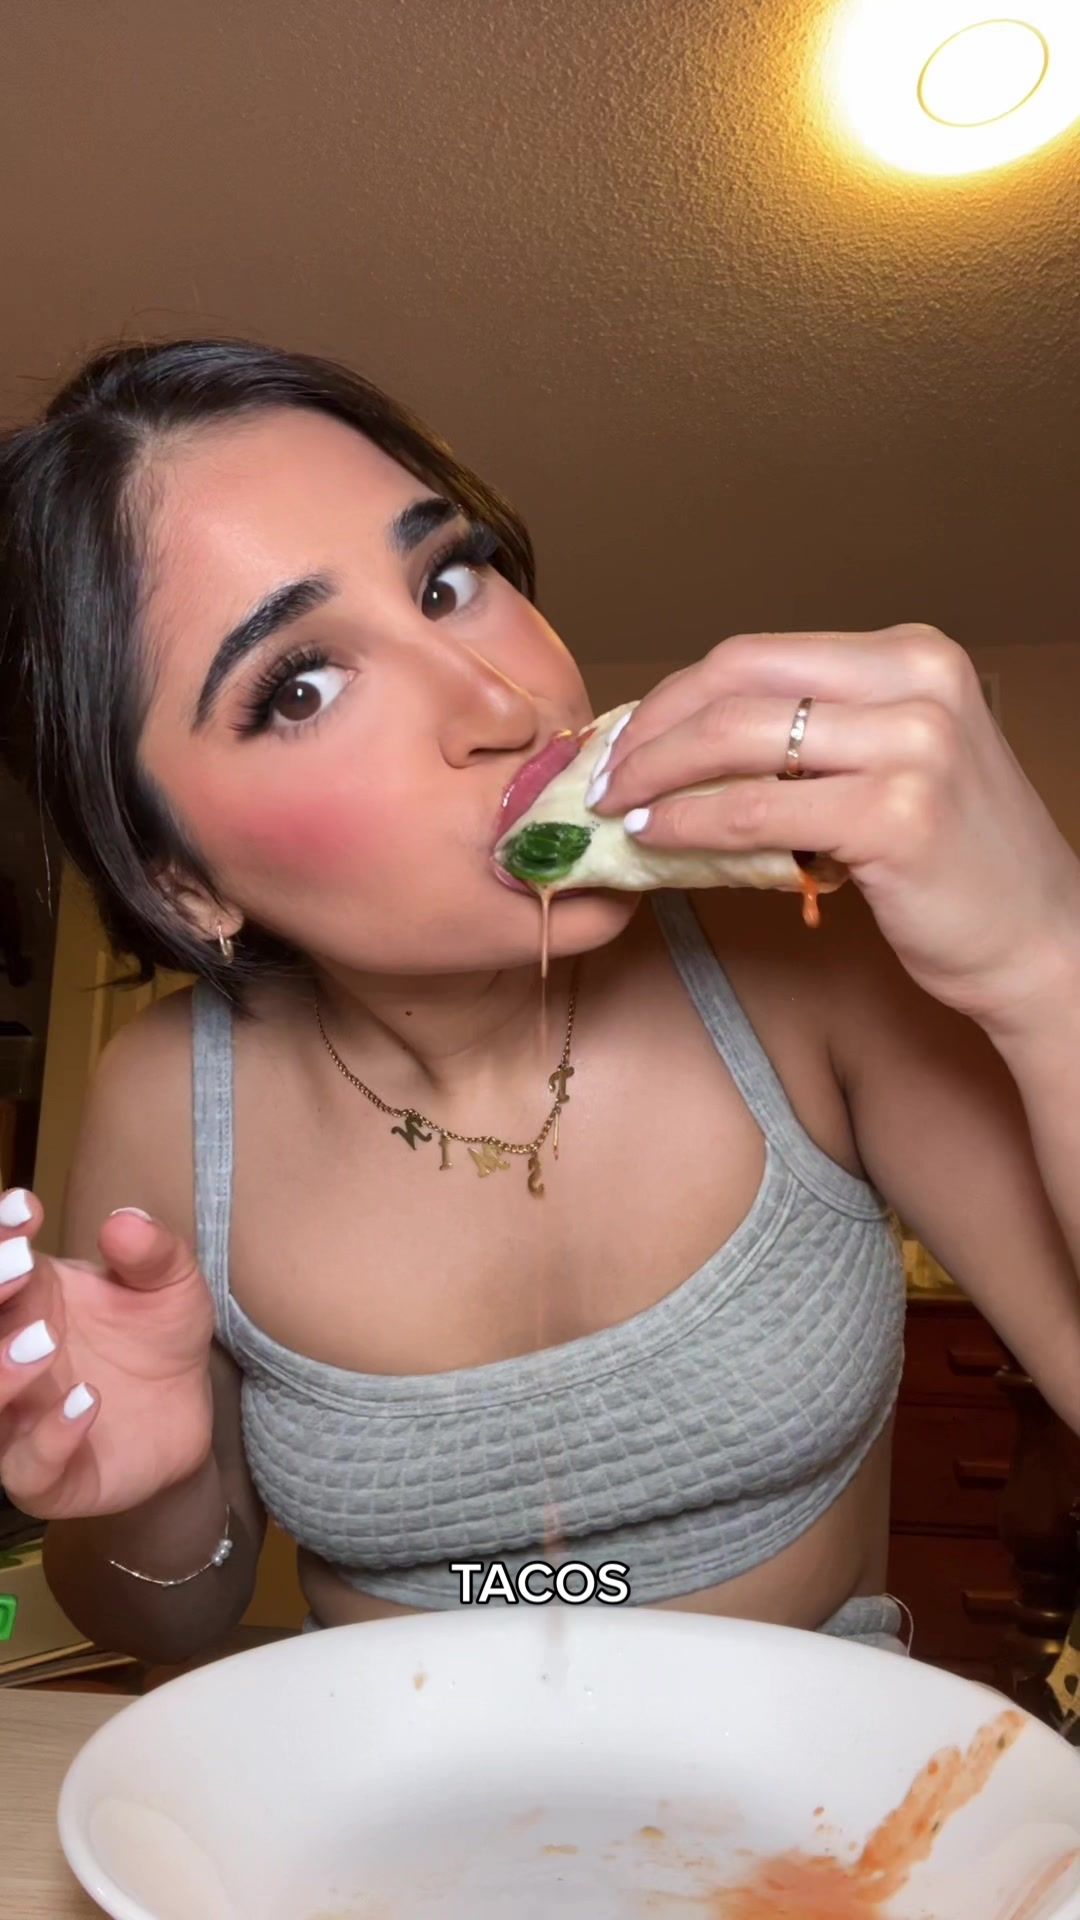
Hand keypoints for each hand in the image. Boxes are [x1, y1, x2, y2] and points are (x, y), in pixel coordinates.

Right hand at [0, 1191, 214, 1519]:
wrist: (187, 1416)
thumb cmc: (159, 1338)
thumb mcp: (172, 1285)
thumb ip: (153, 1252)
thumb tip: (124, 1221)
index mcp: (26, 1298)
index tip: (27, 1208)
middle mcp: (5, 1356)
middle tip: (20, 1266)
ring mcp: (17, 1420)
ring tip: (44, 1341)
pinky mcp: (44, 1477)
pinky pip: (25, 1466)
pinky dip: (50, 1435)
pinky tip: (88, 1401)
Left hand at [590, 625, 1079, 1030]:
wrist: (1040, 942)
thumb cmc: (955, 864)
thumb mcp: (891, 769)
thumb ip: (807, 743)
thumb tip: (678, 748)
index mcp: (912, 656)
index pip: (755, 656)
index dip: (672, 697)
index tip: (623, 740)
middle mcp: (917, 683)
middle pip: (736, 684)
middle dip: (649, 730)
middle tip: (599, 777)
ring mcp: (912, 746)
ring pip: (737, 741)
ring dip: (655, 776)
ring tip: (614, 811)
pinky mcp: (896, 816)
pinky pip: (754, 812)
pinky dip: (688, 825)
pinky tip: (654, 840)